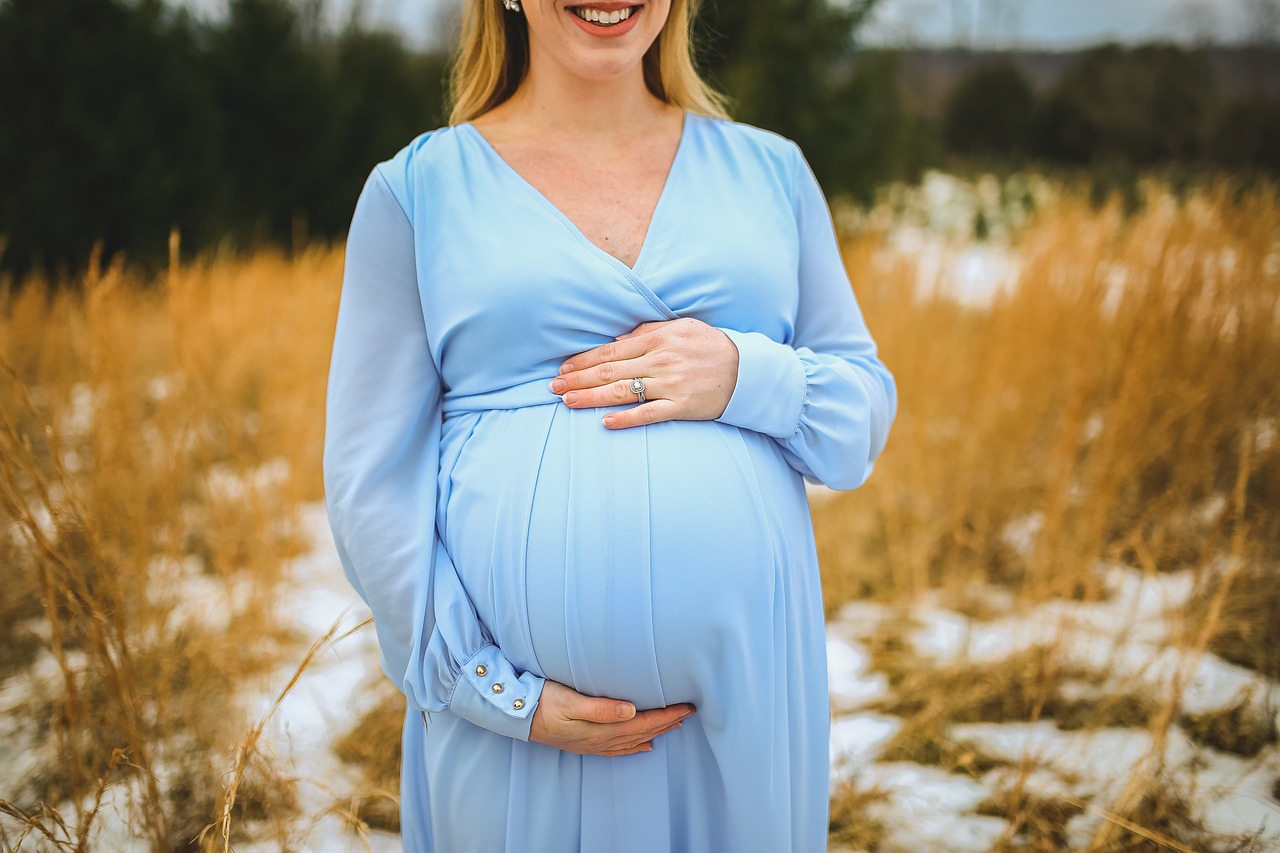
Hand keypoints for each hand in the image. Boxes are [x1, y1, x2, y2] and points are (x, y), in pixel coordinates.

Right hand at [528, 680, 694, 756]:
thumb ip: (601, 707)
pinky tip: (644, 746)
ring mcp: (593, 743)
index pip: (642, 722)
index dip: (666, 715)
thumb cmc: (543, 702)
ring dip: (655, 733)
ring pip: (633, 741)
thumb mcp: (570, 700)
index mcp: (601, 728)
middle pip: (642, 732)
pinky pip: (617, 748)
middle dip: (667, 723)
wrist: (517, 716)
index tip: (686, 707)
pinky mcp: (585, 742)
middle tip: (689, 713)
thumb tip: (632, 711)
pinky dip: (634, 747)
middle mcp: (600, 739)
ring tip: (674, 726)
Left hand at [549, 318, 738, 429]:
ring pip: (622, 392)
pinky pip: (648, 414)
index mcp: (657, 340)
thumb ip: (648, 332)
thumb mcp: (681, 327)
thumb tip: (619, 340)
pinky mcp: (682, 407)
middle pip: (609, 371)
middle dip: (578, 379)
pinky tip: (605, 422)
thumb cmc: (711, 346)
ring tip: (568, 402)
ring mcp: (670, 386)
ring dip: (592, 397)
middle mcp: (660, 361)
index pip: (611, 351)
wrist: (747, 371)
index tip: (563, 368)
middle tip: (553, 387)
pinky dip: (626, 418)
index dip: (583, 360)